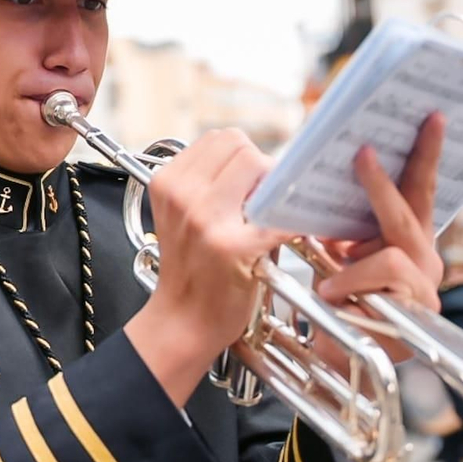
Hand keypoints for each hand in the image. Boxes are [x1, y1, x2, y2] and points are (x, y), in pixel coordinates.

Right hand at [126, 129, 289, 404]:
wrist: (183, 323)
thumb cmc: (192, 271)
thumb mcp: (184, 216)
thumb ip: (212, 183)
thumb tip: (264, 162)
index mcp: (167, 182)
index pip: (220, 138)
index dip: (243, 156)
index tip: (251, 181)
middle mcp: (183, 195)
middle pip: (240, 145)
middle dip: (260, 166)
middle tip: (264, 199)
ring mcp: (207, 220)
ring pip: (259, 165)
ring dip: (273, 186)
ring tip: (268, 214)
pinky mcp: (235, 247)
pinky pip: (280, 212)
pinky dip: (295, 217)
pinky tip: (294, 229)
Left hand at [312, 113, 446, 364]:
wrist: (338, 358)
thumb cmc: (338, 305)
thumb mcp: (339, 256)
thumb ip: (343, 225)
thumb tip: (326, 181)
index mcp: (408, 239)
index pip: (419, 188)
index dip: (424, 153)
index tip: (430, 116)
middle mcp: (426, 258)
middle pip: (413, 207)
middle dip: (383, 181)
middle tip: (362, 152)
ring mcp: (426, 287)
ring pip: (395, 251)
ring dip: (353, 263)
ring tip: (328, 280)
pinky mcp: (418, 313)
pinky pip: (383, 283)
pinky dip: (351, 285)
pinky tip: (335, 299)